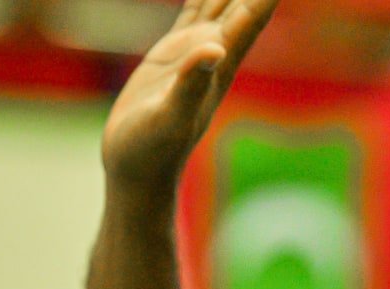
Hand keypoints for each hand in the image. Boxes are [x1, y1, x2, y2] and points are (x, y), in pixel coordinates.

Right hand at [101, 0, 278, 190]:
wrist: (137, 170)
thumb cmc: (151, 151)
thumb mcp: (170, 118)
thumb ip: (191, 84)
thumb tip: (214, 49)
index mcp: (221, 62)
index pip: (252, 13)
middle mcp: (217, 51)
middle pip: (244, 0)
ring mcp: (196, 50)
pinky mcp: (174, 54)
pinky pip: (194, 9)